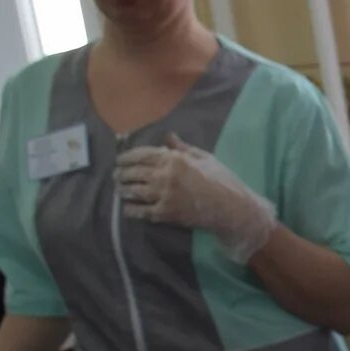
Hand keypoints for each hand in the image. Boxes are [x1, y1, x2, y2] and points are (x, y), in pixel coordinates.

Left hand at [115, 137, 277, 263]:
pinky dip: (131, 210)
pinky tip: (127, 208)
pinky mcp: (165, 213)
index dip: (126, 157)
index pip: (141, 155)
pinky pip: (141, 211)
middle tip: (116, 175)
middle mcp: (164, 176)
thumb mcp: (205, 158)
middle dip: (121, 173)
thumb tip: (168, 137)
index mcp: (174, 159)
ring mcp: (163, 196)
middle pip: (133, 172)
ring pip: (133, 191)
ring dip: (123, 190)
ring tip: (119, 189)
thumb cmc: (222, 180)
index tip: (120, 160)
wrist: (232, 208)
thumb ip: (183, 148)